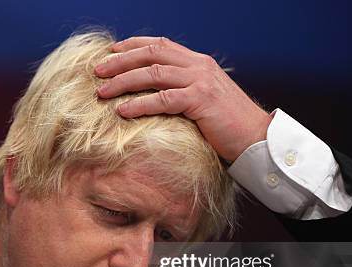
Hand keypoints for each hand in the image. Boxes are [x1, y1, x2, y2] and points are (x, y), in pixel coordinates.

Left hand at [94, 36, 271, 161]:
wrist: (255, 137)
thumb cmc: (226, 123)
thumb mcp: (203, 97)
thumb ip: (182, 88)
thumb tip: (154, 91)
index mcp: (198, 62)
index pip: (160, 44)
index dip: (132, 46)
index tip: (110, 52)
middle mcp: (198, 66)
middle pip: (151, 54)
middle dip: (120, 61)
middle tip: (97, 70)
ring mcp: (200, 81)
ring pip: (153, 74)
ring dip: (123, 81)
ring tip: (102, 91)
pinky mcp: (200, 100)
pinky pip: (163, 99)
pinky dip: (139, 104)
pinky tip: (123, 110)